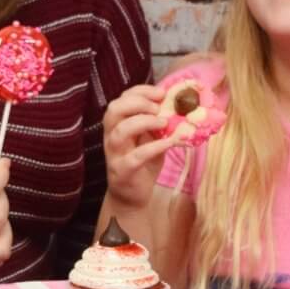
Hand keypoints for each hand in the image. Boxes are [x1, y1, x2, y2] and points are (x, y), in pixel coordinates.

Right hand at [103, 84, 175, 207]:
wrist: (131, 196)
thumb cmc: (142, 163)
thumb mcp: (150, 139)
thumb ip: (157, 123)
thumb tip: (178, 106)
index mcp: (116, 125)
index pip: (121, 99)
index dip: (140, 92)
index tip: (161, 93)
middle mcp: (111, 136)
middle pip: (114, 110)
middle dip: (137, 103)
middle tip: (158, 107)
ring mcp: (114, 154)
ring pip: (121, 131)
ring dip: (144, 122)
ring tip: (164, 122)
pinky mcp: (122, 171)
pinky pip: (136, 156)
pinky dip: (154, 146)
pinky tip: (169, 142)